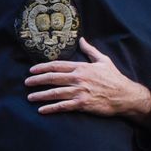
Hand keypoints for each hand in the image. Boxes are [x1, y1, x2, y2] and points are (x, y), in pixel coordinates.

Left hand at [25, 37, 150, 123]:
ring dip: (40, 95)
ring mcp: (79, 91)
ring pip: (55, 93)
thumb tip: (82, 39)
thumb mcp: (103, 60)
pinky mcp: (82, 104)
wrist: (125, 95)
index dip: (42, 67)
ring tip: (30, 97)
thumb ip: (90, 50)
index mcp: (81, 67)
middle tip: (26, 83)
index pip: (57, 65)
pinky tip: (41, 110)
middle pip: (52, 78)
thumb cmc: (114, 78)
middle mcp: (78, 78)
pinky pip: (63, 106)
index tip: (32, 70)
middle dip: (37, 80)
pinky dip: (51, 108)